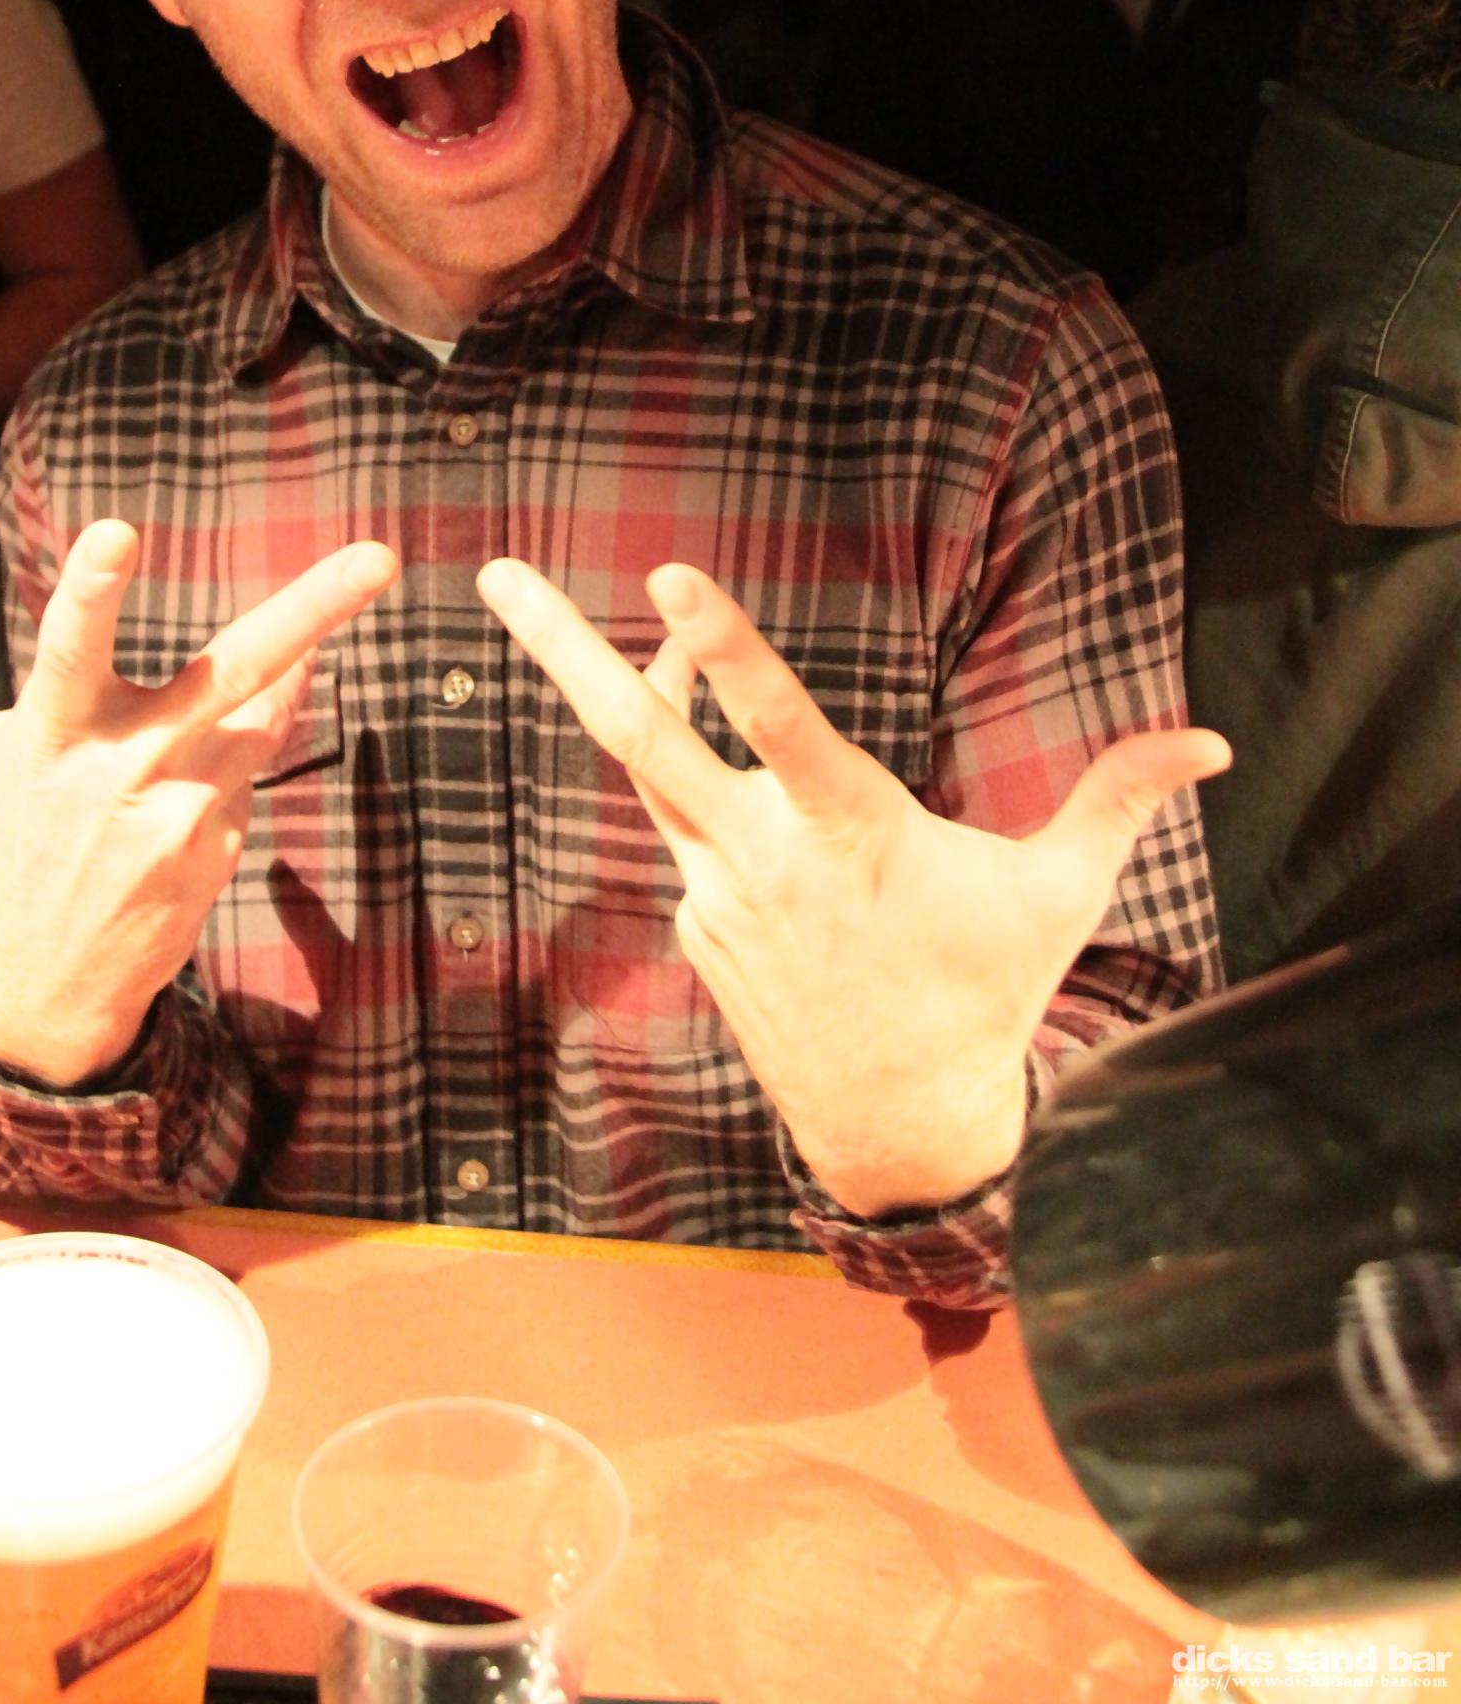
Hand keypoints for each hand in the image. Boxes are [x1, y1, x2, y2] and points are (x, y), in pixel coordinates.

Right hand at [0, 521, 397, 1085]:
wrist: (36, 995)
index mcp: (50, 737)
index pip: (69, 649)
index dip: (93, 590)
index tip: (120, 529)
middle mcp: (126, 771)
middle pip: (228, 675)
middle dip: (309, 614)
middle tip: (377, 558)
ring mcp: (186, 814)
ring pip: (261, 713)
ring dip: (292, 665)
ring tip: (345, 588)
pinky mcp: (221, 847)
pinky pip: (250, 766)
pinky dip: (243, 740)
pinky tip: (223, 739)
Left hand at [477, 557, 1228, 1217]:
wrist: (903, 1132)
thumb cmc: (986, 996)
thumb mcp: (1058, 898)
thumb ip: (1118, 800)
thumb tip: (1209, 742)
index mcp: (848, 834)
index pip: (776, 723)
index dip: (726, 649)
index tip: (669, 576)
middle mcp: (760, 857)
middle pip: (642, 738)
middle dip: (564, 650)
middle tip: (496, 574)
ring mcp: (714, 895)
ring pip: (658, 774)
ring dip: (641, 693)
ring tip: (631, 624)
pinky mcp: (696, 927)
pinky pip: (688, 836)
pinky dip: (706, 792)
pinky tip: (757, 804)